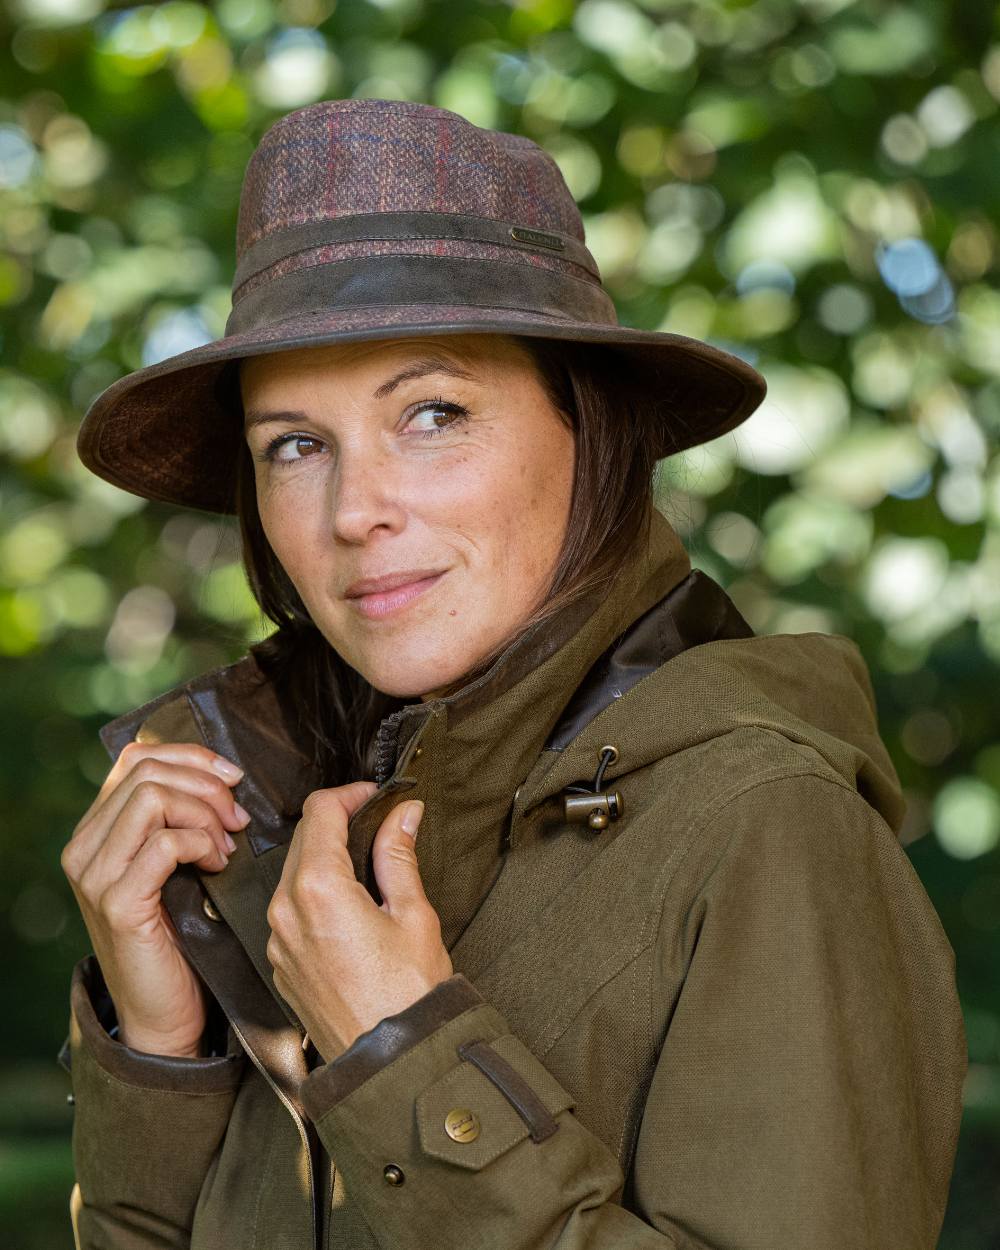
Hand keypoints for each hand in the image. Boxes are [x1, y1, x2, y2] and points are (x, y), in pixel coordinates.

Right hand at [61, 741, 250, 1057]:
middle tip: (238, 819)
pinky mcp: (117, 902)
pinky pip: (164, 843)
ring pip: (153, 797)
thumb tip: (223, 774)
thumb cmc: (182, 936)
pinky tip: (218, 866)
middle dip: (206, 785)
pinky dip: (202, 844)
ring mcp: (95, 875)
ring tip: (228, 846)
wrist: (166, 1012)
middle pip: (147, 770)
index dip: (191, 756)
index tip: (233, 778)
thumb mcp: (176, 866)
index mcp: (96, 831)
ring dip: (206, 813)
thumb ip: (179, 820)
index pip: (136, 757)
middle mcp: (84, 848)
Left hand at [265, 781, 453, 1060]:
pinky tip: (348, 900)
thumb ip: (399, 855)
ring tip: (365, 860)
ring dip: (323, 856)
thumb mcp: (414, 913)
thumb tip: (403, 813)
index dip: (350, 794)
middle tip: (376, 822)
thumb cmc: (409, 992)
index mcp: (319, 889)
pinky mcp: (281, 963)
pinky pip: (289, 909)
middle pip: (301, 839)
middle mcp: (285, 910)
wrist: (390, 1064)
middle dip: (337, 822)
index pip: (320, 813)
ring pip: (291, 874)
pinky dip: (313, 891)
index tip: (377, 797)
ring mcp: (278, 940)